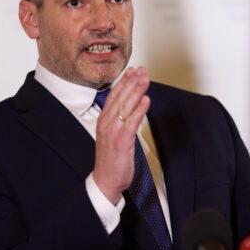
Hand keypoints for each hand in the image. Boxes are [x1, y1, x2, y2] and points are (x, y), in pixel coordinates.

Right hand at [92, 67, 149, 204]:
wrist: (105, 180)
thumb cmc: (111, 158)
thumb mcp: (112, 135)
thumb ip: (120, 120)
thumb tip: (132, 107)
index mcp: (103, 120)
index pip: (114, 95)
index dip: (124, 81)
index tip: (133, 70)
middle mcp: (106, 122)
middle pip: (120, 97)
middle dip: (132, 81)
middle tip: (142, 69)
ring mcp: (113, 131)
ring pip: (126, 106)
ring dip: (137, 91)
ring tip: (145, 79)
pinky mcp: (122, 141)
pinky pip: (132, 122)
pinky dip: (139, 110)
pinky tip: (146, 100)